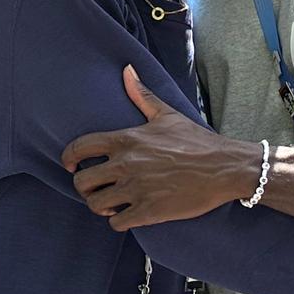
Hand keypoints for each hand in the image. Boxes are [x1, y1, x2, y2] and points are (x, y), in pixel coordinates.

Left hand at [61, 65, 258, 231]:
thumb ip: (141, 95)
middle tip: (97, 188)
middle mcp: (126, 164)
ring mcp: (136, 189)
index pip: (79, 148)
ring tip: (111, 203)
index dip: (69, 158)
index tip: (72, 165)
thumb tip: (126, 70)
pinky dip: (118, 221)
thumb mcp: (166, 114)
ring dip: (100, 206)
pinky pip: (116, 223)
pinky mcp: (148, 211)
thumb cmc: (196, 140)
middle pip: (82, 182)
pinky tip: (128, 214)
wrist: (224, 167)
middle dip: (85, 187)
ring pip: (96, 204)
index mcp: (127, 139)